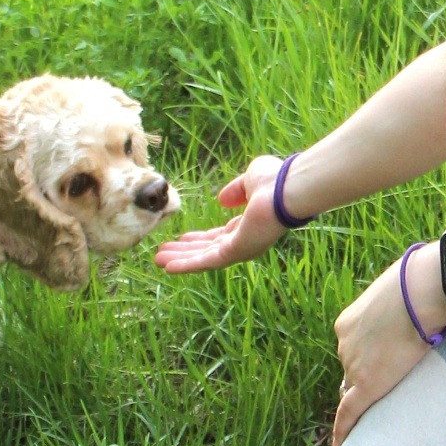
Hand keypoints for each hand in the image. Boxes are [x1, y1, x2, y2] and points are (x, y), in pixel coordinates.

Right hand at [154, 154, 293, 274]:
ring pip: (205, 258)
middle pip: (209, 250)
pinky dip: (186, 265)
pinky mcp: (235, 252)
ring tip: (158, 261)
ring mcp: (241, 249)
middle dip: (186, 252)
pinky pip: (207, 262)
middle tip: (162, 255)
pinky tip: (167, 267)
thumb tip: (223, 200)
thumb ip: (237, 189)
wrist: (287, 190)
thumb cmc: (274, 181)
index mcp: (248, 224)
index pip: (220, 236)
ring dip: (181, 260)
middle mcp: (245, 241)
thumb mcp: (250, 178)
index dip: (200, 238)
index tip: (182, 238)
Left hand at [331, 249, 440, 445]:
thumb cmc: (415, 286)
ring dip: (370, 389)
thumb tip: (410, 305)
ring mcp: (352, 366)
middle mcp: (343, 346)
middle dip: (366, 373)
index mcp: (346, 324)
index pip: (352, 349)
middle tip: (391, 374)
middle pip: (352, 369)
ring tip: (392, 393)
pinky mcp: (367, 385)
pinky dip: (343, 429)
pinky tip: (338, 444)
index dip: (364, 358)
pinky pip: (349, 412)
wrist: (420, 294)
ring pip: (357, 386)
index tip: (372, 364)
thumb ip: (393, 307)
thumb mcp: (395, 291)